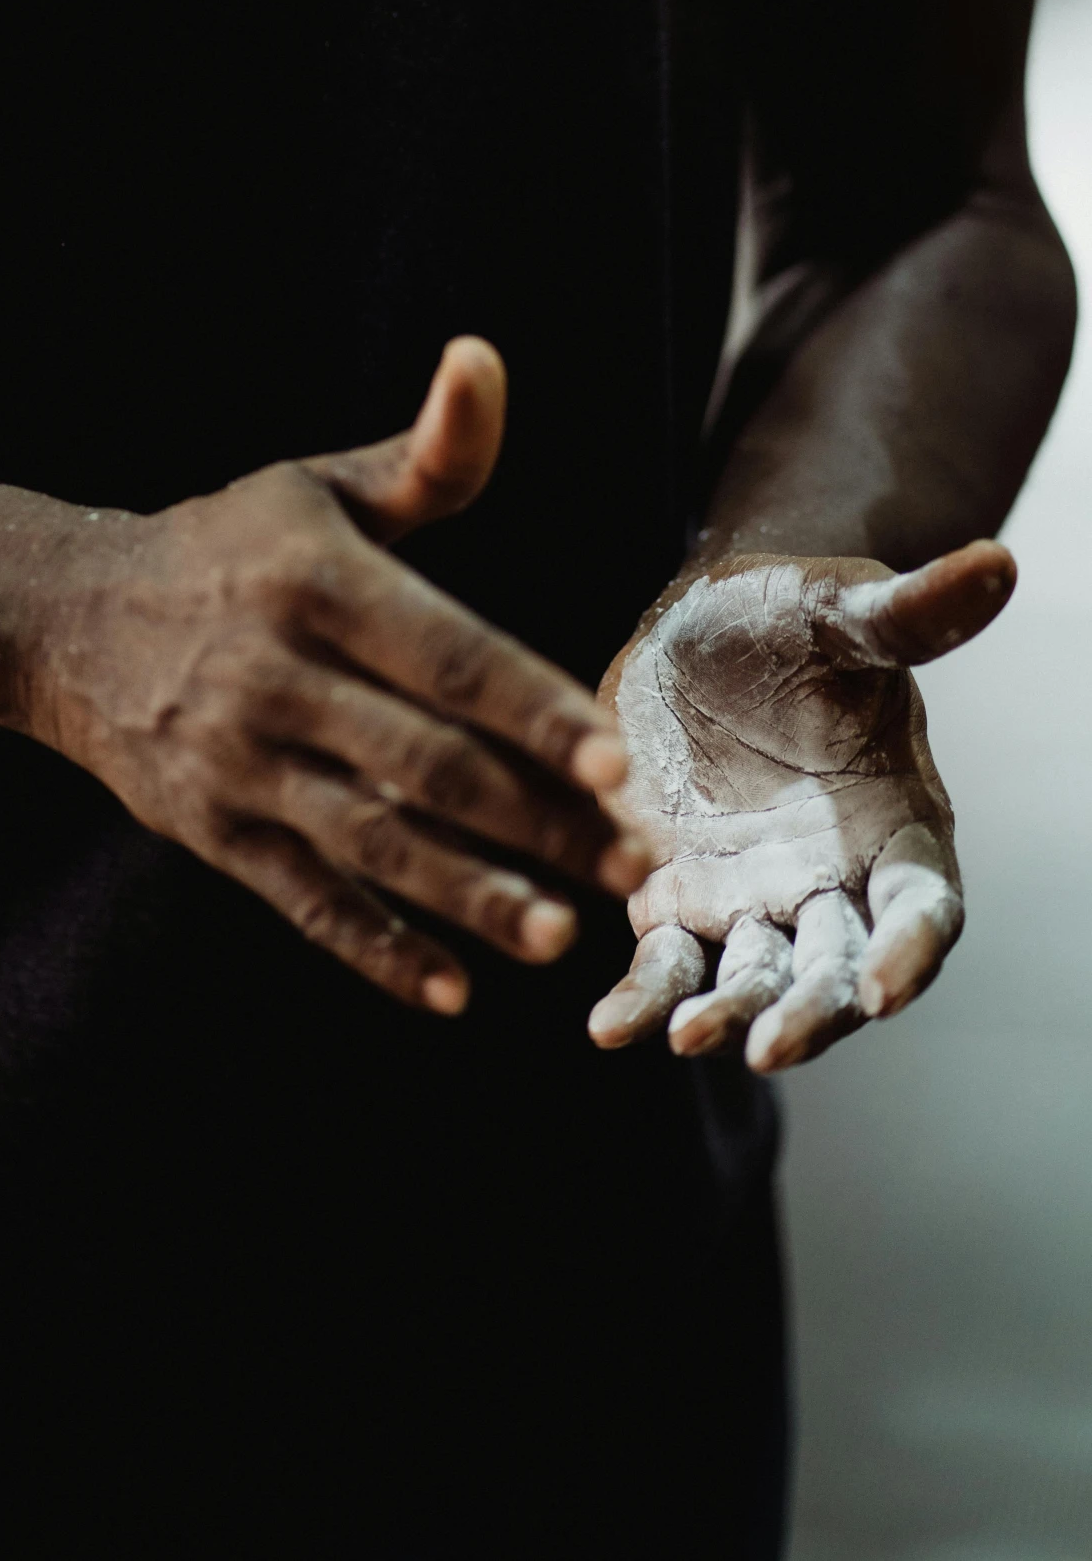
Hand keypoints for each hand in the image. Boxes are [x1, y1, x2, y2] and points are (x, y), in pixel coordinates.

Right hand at [21, 340, 640, 1013]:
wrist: (60, 619)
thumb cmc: (227, 548)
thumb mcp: (315, 489)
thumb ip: (426, 456)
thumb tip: (486, 360)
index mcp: (312, 583)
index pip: (442, 655)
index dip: (532, 711)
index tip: (619, 765)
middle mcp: (271, 676)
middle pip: (421, 762)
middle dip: (533, 820)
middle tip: (632, 866)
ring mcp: (234, 764)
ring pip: (369, 842)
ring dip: (468, 895)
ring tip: (560, 936)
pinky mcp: (209, 832)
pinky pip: (302, 902)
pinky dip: (374, 949)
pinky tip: (451, 992)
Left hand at [585, 543, 1014, 1070]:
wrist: (705, 625)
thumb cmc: (796, 614)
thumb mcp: (846, 608)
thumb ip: (914, 612)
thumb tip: (999, 561)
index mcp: (899, 822)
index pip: (923, 906)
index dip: (909, 952)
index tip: (883, 990)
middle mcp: (836, 878)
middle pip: (837, 970)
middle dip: (809, 1014)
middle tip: (768, 1046)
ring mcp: (758, 896)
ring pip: (751, 979)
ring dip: (722, 1014)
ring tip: (683, 1037)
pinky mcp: (681, 894)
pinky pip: (667, 960)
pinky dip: (644, 996)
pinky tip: (608, 1025)